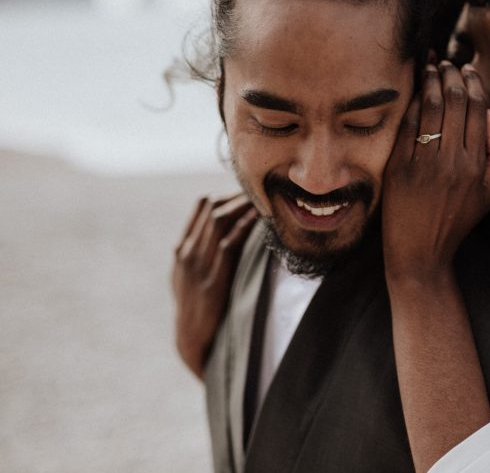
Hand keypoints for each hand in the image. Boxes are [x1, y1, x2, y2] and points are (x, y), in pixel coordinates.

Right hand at [172, 193, 257, 378]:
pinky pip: (228, 245)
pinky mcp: (212, 281)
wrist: (191, 340)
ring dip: (244, 206)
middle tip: (266, 189)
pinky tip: (259, 219)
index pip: (203, 206)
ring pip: (219, 221)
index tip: (252, 191)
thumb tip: (222, 236)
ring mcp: (198, 266)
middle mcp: (187, 252)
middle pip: (213, 208)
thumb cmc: (197, 308)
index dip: (229, 193)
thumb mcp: (190, 278)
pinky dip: (244, 228)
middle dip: (240, 195)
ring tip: (266, 198)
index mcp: (183, 248)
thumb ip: (201, 255)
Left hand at [382, 61, 489, 280]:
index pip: (479, 111)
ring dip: (432, 81)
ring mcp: (425, 164)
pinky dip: (414, 103)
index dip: (474, 84)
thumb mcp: (489, 193)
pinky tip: (416, 90)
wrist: (420, 252)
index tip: (467, 70)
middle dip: (452, 75)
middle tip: (447, 62)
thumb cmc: (456, 222)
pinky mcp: (400, 167)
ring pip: (432, 108)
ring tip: (431, 66)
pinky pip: (408, 126)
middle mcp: (453, 162)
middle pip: (456, 103)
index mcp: (477, 166)